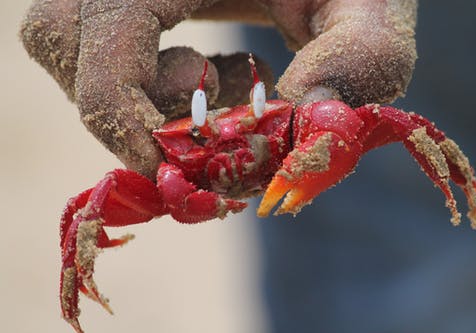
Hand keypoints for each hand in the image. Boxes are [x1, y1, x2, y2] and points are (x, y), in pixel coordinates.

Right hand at [21, 0, 416, 177]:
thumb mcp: (370, 4)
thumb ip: (361, 56)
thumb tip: (304, 113)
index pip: (102, 31)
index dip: (120, 113)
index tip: (171, 165)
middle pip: (58, 40)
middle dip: (123, 108)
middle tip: (204, 120)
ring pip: (68, 47)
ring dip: (134, 96)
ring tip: (220, 83)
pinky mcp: (130, 1)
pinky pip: (94, 46)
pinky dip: (141, 83)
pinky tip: (213, 74)